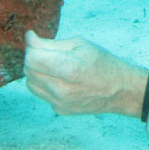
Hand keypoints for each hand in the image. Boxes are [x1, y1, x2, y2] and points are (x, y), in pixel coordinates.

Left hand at [22, 30, 147, 116]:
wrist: (120, 90)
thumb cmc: (103, 63)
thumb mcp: (80, 45)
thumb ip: (52, 44)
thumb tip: (30, 39)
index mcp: (68, 68)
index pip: (31, 58)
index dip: (32, 46)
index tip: (35, 40)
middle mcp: (60, 89)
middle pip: (28, 70)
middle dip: (33, 57)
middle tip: (47, 51)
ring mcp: (59, 102)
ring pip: (30, 83)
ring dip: (36, 72)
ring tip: (53, 66)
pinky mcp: (59, 110)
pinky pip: (41, 93)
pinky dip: (45, 84)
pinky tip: (61, 80)